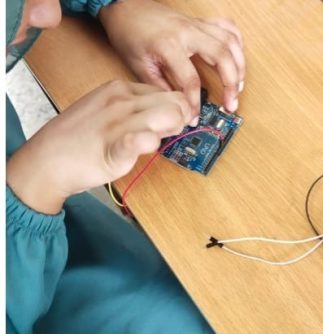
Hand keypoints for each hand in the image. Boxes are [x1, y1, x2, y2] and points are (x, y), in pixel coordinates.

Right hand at [7, 80, 189, 213]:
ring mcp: (118, 122)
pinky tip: (143, 147)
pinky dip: (149, 143)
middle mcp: (121, 101)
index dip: (176, 110)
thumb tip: (169, 117)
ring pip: (169, 117)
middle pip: (176, 103)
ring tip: (152, 143)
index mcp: (120, 88)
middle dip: (180, 120)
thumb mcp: (107, 111)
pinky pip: (142, 140)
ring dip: (170, 132)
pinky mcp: (115, 147)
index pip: (168, 93)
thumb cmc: (79, 139)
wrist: (45, 161)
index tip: (167, 125)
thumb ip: (137, 110)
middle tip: (165, 135)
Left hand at [98, 0, 244, 123]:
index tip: (195, 116)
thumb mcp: (138, 65)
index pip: (191, 80)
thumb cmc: (129, 33)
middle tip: (231, 104)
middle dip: (231, 85)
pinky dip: (237, 43)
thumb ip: (160, 87)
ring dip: (240, 66)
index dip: (195, 102)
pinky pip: (228, 28)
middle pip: (222, 58)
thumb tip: (177, 106)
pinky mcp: (200, 21)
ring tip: (239, 86)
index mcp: (169, 44)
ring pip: (230, 43)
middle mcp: (187, 32)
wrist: (124, 7)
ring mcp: (196, 25)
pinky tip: (237, 58)